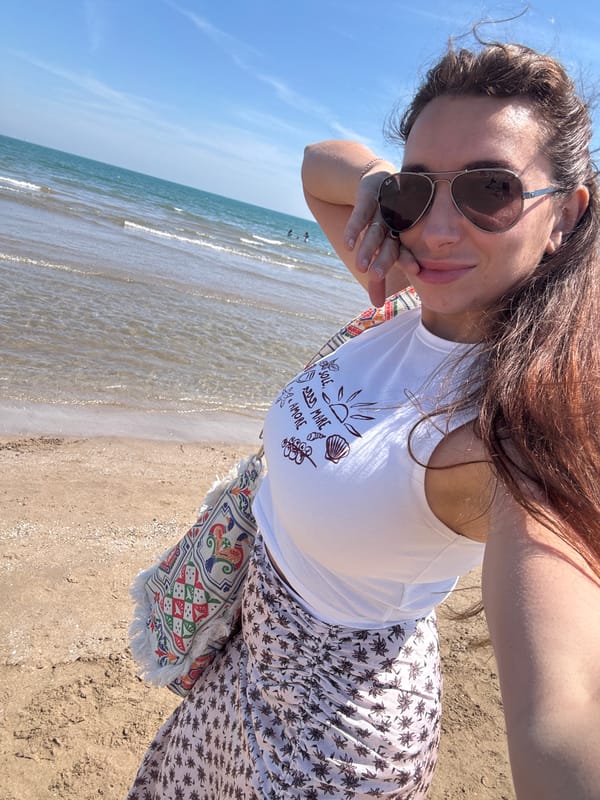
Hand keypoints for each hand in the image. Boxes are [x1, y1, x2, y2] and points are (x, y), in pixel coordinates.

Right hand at [343, 169, 416, 306]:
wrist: (377, 180)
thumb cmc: (383, 221)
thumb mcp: (380, 247)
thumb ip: (378, 276)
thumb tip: (376, 305)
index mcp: (404, 235)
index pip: (405, 252)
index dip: (409, 260)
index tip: (416, 272)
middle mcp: (395, 223)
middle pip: (390, 243)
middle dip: (384, 259)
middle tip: (376, 275)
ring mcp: (382, 209)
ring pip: (375, 231)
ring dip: (368, 249)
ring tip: (361, 267)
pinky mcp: (369, 195)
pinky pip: (361, 213)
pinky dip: (354, 228)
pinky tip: (348, 244)